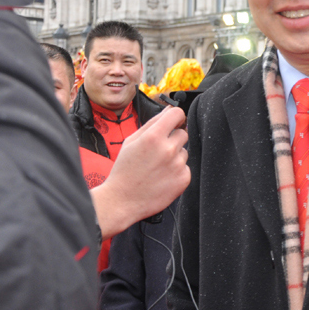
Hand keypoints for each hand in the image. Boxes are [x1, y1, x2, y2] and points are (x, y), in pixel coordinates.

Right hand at [90, 106, 189, 238]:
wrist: (122, 200)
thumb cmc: (125, 170)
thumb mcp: (132, 141)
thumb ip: (152, 123)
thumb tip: (169, 109)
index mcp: (153, 137)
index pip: (177, 114)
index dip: (176, 117)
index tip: (174, 122)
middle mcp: (168, 149)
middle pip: (183, 133)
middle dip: (173, 139)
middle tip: (158, 151)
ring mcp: (178, 165)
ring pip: (184, 151)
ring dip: (175, 156)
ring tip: (157, 167)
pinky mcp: (184, 179)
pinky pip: (186, 167)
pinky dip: (177, 171)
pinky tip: (162, 177)